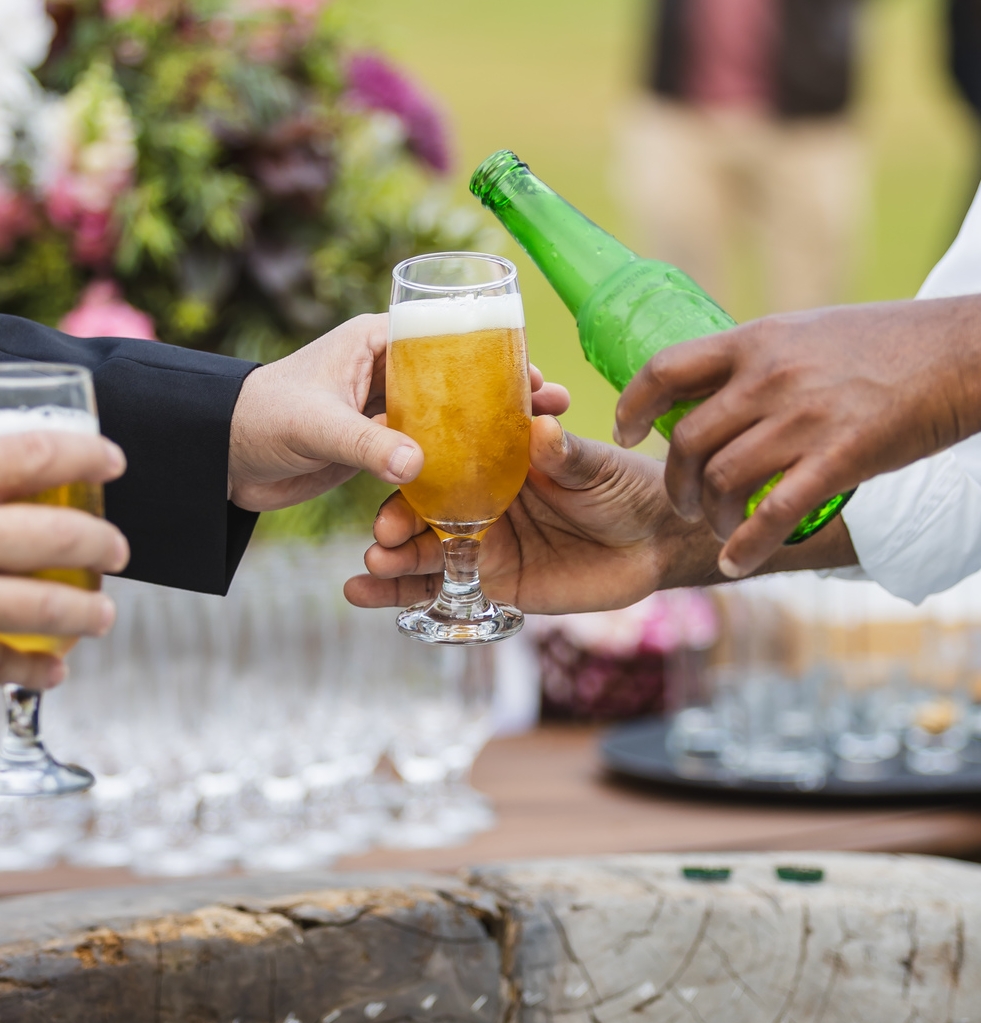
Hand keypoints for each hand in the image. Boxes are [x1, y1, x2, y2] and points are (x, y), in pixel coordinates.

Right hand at [0, 432, 129, 689]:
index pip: (38, 455)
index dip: (88, 455)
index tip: (113, 462)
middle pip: (61, 537)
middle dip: (104, 545)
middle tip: (116, 551)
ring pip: (48, 609)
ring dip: (89, 614)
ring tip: (102, 615)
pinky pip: (3, 667)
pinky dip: (37, 671)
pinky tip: (55, 670)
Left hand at [227, 313, 569, 512]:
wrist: (220, 458)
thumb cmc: (259, 419)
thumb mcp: (316, 426)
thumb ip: (366, 443)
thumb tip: (418, 465)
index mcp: (374, 341)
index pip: (446, 337)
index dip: (493, 353)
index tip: (533, 373)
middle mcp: (385, 369)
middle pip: (459, 375)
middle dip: (506, 389)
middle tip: (554, 404)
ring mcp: (383, 408)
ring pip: (449, 415)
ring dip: (489, 426)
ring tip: (539, 440)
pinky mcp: (377, 444)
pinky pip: (428, 449)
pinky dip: (457, 458)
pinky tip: (494, 474)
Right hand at [346, 416, 733, 615]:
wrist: (657, 541)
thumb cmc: (625, 487)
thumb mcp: (595, 466)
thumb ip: (564, 455)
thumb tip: (541, 427)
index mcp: (497, 459)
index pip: (445, 460)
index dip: (416, 469)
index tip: (393, 477)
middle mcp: (480, 498)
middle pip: (423, 508)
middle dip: (395, 523)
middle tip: (380, 539)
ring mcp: (483, 542)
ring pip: (422, 550)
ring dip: (390, 560)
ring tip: (368, 571)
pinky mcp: (493, 582)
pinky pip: (441, 589)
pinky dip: (401, 594)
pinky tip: (364, 595)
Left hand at [614, 298, 980, 576]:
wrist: (959, 352)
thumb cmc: (884, 342)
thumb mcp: (803, 333)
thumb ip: (755, 360)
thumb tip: (711, 388)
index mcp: (754, 341)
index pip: (664, 370)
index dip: (631, 405)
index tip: (623, 431)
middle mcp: (768, 378)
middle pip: (686, 439)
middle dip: (673, 481)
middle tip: (681, 502)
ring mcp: (802, 419)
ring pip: (722, 480)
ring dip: (710, 516)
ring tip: (718, 529)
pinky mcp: (840, 458)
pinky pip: (775, 512)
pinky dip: (747, 545)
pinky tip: (738, 562)